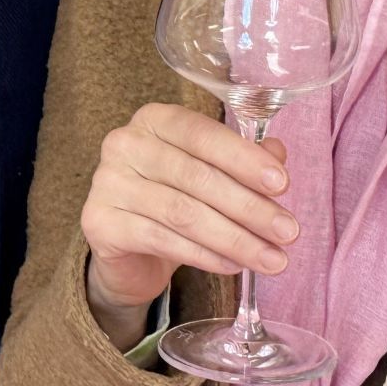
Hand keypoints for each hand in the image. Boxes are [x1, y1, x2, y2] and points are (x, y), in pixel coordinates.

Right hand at [80, 102, 295, 350]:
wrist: (128, 251)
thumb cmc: (175, 200)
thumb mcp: (212, 175)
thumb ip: (243, 162)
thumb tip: (278, 157)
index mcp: (155, 119)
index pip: (202, 133)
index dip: (244, 158)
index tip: (283, 184)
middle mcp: (125, 143)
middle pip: (196, 176)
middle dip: (249, 207)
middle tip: (288, 232)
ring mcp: (107, 182)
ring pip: (182, 212)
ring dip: (234, 238)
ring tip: (271, 258)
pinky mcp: (99, 222)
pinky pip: (162, 239)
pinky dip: (204, 256)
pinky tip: (233, 266)